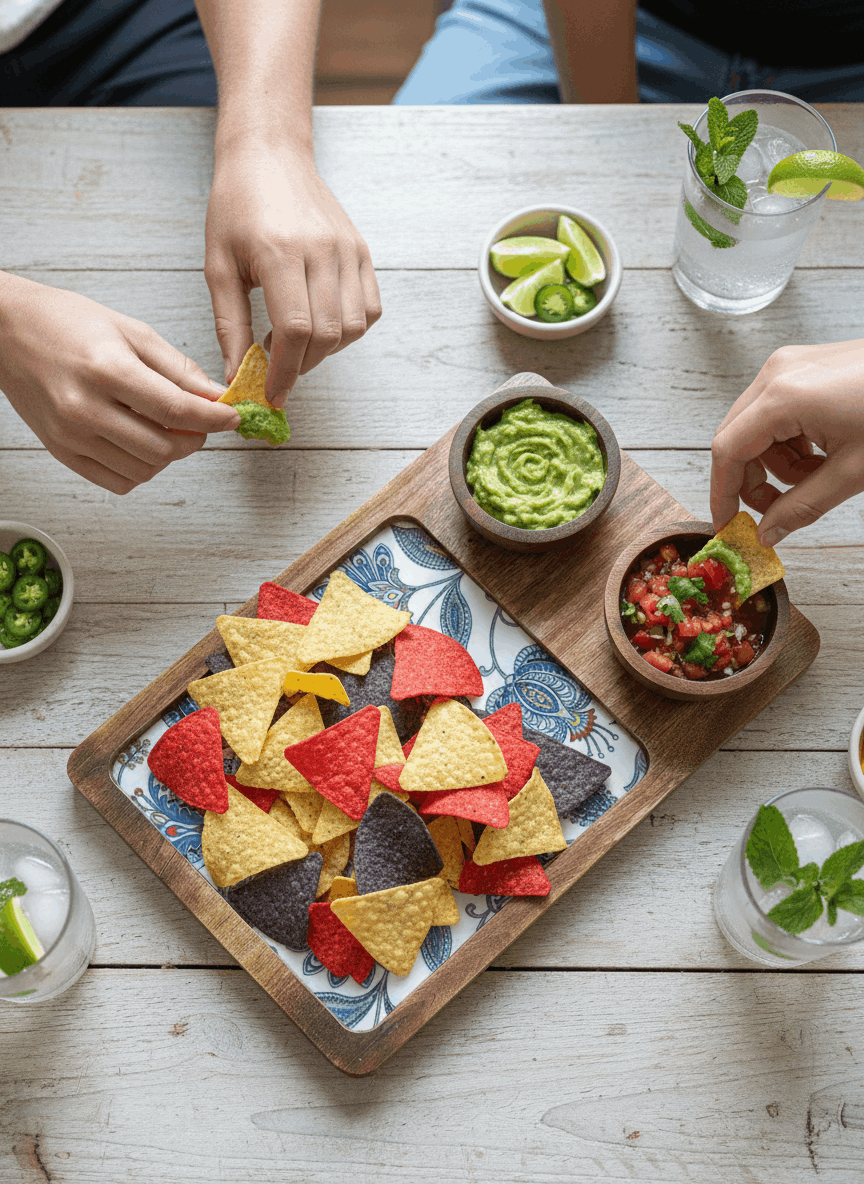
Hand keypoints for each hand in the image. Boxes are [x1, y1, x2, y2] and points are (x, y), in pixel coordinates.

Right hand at [0, 274, 238, 494]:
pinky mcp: (61, 452)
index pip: (176, 411)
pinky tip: (140, 442)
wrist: (5, 331)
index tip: (232, 418)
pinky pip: (118, 482)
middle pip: (164, 448)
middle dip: (194, 439)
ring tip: (166, 429)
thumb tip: (217, 396)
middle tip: (198, 423)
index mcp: (107, 370)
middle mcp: (85, 408)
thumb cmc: (67, 323)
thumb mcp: (130, 331)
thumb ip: (177, 368)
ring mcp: (70, 436)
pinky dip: (141, 469)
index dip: (214, 419)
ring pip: (145, 470)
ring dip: (169, 456)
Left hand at [204, 143, 381, 406]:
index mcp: (281, 252)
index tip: (272, 394)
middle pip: (326, 335)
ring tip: (295, 342)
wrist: (269, 155)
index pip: (295, 330)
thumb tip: (237, 376)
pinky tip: (321, 326)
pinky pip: (369, 310)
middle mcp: (322, 250)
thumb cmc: (236, 206)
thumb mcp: (218, 266)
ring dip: (325, 351)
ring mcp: (348, 250)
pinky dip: (349, 331)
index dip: (285, 372)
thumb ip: (230, 325)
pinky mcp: (362, 251)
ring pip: (351, 328)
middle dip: (301, 366)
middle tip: (278, 371)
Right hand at [710, 341, 863, 545]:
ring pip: (755, 428)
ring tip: (816, 477)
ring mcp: (788, 366)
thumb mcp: (852, 472)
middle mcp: (776, 374)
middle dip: (752, 480)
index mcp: (782, 397)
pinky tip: (822, 453)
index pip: (727, 451)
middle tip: (775, 510)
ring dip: (776, 463)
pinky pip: (775, 412)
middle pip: (735, 438)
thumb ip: (801, 508)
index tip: (728, 524)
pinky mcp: (801, 367)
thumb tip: (767, 533)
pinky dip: (790, 441)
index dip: (723, 494)